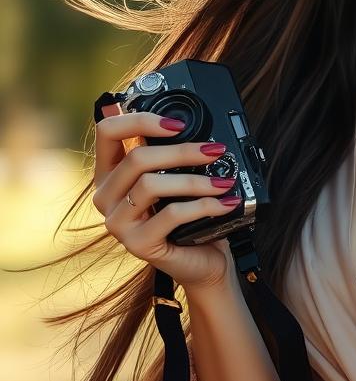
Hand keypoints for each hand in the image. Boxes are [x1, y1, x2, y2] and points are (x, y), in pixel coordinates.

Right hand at [92, 107, 241, 292]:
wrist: (202, 260)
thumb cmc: (190, 215)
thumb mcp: (177, 178)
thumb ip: (171, 154)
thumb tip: (189, 123)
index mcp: (110, 173)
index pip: (107, 131)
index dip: (140, 120)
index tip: (177, 124)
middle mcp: (105, 196)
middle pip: (136, 158)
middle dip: (182, 151)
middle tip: (215, 150)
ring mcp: (118, 223)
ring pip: (151, 185)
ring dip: (195, 180)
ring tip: (224, 182)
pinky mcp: (138, 244)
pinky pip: (171, 215)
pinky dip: (203, 205)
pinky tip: (225, 203)